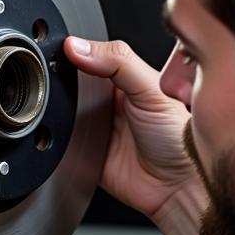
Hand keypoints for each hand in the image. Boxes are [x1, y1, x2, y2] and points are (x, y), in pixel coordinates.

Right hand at [64, 36, 196, 218]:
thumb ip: (118, 62)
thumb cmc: (178, 139)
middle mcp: (108, 101)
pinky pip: (61, 139)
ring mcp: (95, 126)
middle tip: (59, 77)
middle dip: (62, 80)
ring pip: (63, 110)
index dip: (76, 51)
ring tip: (64, 106)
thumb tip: (78, 47)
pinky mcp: (85, 151)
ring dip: (58, 108)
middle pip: (73, 82)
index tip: (61, 49)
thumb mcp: (150, 89)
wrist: (175, 187)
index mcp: (125, 79)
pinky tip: (61, 129)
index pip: (93, 56)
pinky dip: (56, 135)